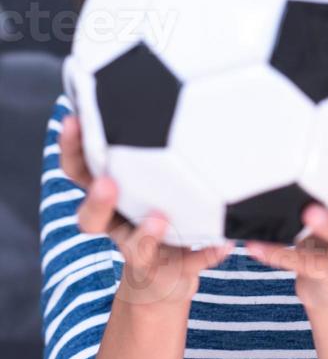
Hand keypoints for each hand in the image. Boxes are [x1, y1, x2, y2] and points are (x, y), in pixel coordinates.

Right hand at [59, 113, 234, 308]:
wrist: (166, 279)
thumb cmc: (157, 211)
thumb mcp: (149, 178)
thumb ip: (151, 145)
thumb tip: (172, 80)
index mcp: (109, 196)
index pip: (80, 172)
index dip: (71, 150)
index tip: (73, 120)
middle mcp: (118, 225)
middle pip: (91, 217)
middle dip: (97, 199)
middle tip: (106, 182)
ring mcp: (141, 252)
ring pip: (132, 248)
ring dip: (145, 233)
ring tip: (161, 218)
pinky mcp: (169, 272)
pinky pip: (188, 265)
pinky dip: (205, 255)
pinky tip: (225, 245)